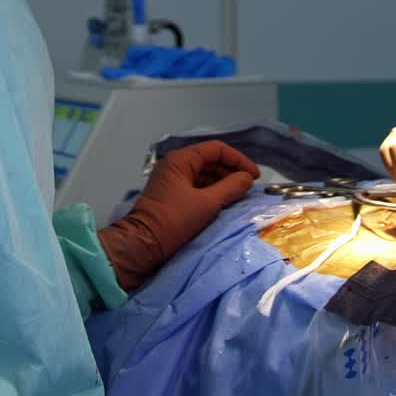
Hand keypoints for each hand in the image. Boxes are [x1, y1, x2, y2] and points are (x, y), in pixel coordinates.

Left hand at [98, 141, 259, 289]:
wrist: (142, 246)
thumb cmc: (173, 221)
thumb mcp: (206, 204)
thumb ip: (230, 188)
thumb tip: (247, 178)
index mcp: (181, 160)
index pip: (216, 149)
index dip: (238, 159)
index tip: (253, 176)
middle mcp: (175, 165)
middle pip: (210, 160)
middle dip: (231, 171)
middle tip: (249, 186)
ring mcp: (172, 181)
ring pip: (204, 174)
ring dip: (223, 183)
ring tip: (240, 195)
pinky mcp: (172, 197)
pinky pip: (197, 187)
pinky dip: (212, 192)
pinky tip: (224, 203)